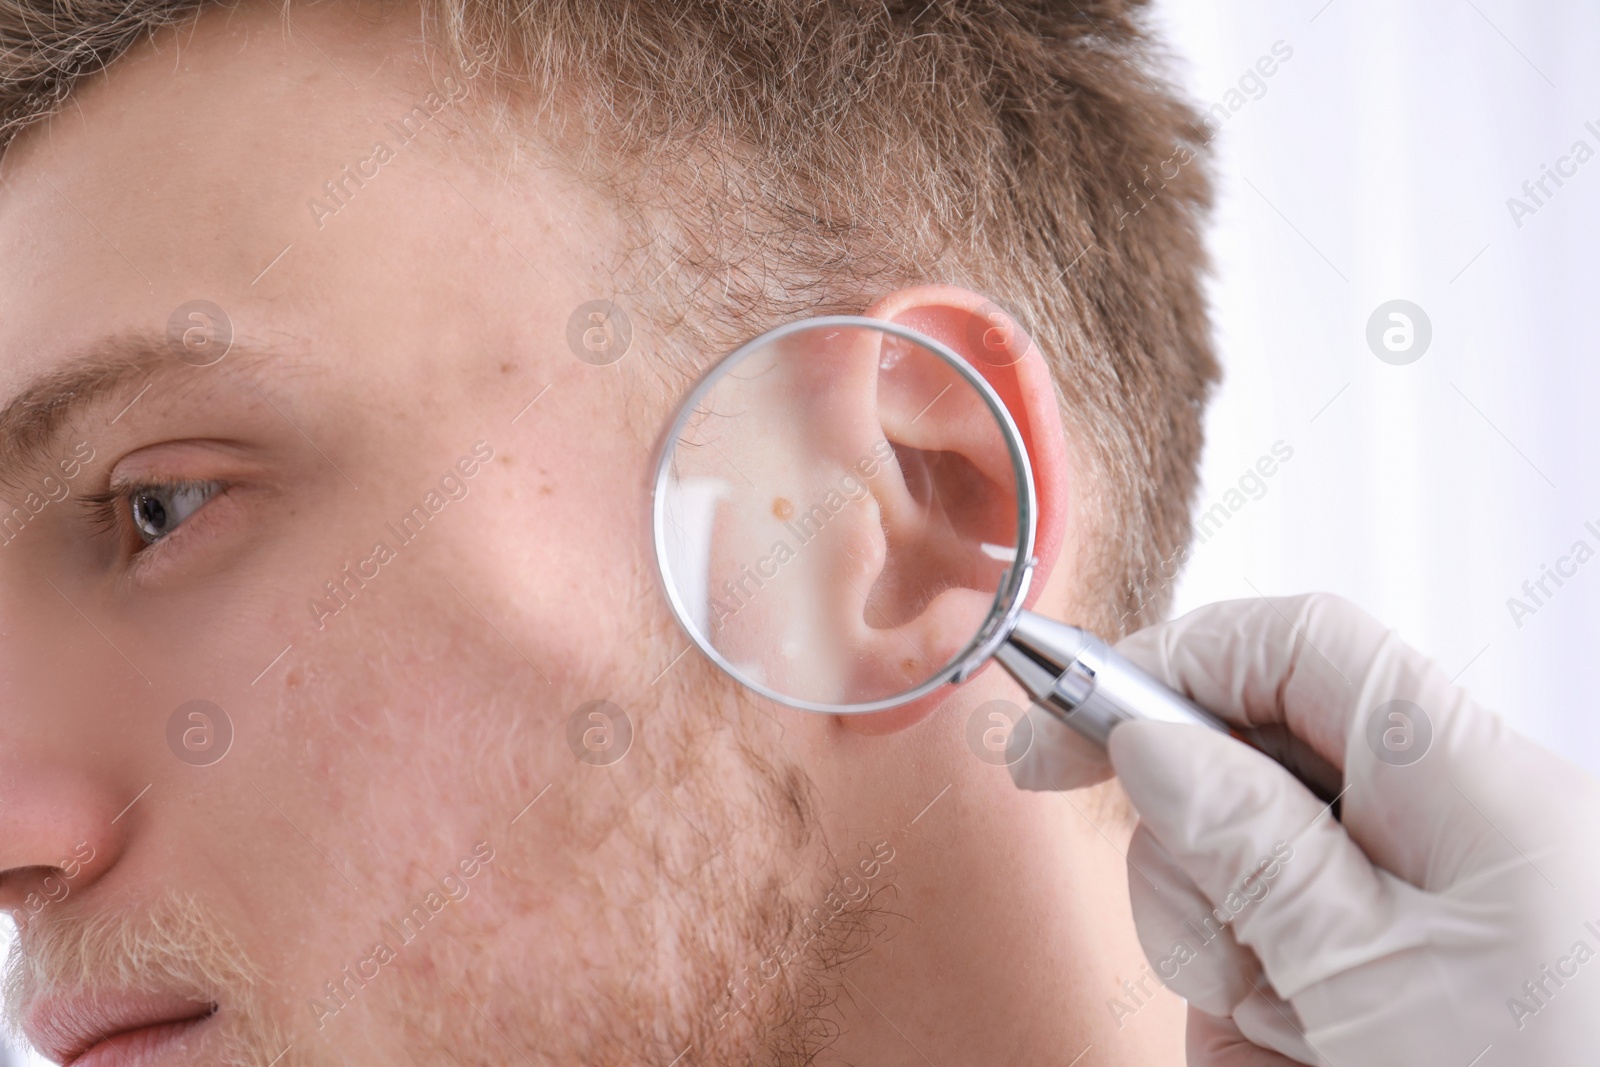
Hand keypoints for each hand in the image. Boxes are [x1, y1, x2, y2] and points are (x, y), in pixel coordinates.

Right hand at [1103, 594, 1599, 1065]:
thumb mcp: (1375, 981)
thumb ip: (1252, 845)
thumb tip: (1147, 740)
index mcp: (1464, 779)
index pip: (1295, 646)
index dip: (1172, 665)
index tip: (1065, 740)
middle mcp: (1439, 823)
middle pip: (1247, 760)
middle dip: (1196, 860)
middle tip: (1228, 963)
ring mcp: (1407, 902)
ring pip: (1241, 866)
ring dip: (1225, 955)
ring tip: (1295, 1045)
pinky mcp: (1381, 966)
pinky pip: (1270, 947)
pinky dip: (1255, 1004)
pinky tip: (1301, 1058)